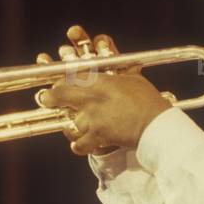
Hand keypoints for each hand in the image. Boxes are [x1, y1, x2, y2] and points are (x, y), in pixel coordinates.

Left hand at [37, 25, 170, 154]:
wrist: (155, 125)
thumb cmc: (147, 100)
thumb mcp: (133, 78)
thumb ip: (121, 69)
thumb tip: (119, 58)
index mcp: (99, 80)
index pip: (69, 76)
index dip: (59, 80)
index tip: (55, 84)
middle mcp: (90, 98)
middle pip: (58, 95)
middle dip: (50, 98)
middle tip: (47, 99)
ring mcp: (92, 118)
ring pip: (68, 122)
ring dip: (69, 124)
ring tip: (72, 126)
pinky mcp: (96, 136)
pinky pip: (79, 144)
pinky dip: (79, 145)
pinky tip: (80, 144)